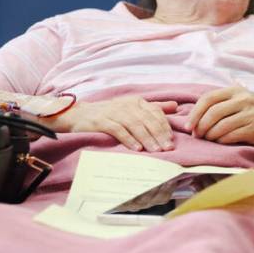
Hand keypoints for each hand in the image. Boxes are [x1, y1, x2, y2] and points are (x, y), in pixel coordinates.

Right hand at [54, 96, 177, 151]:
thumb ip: (153, 108)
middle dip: (159, 135)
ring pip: (135, 125)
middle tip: (167, 148)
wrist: (78, 115)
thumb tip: (175, 106)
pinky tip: (137, 149)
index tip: (171, 140)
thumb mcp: (132, 108)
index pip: (155, 112)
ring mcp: (114, 112)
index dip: (164, 127)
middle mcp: (127, 104)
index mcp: (137, 101)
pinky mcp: (101, 121)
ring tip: (155, 150)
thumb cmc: (109, 114)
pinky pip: (118, 130)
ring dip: (146, 139)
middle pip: (147, 120)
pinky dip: (129, 139)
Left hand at [188, 85, 253, 145]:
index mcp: (236, 90)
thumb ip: (218, 103)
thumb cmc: (251, 115)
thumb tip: (191, 116)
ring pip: (221, 126)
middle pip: (213, 113)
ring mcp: (252, 113)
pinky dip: (222, 141)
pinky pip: (231, 136)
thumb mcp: (238, 101)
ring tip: (209, 140)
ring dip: (210, 136)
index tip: (189, 126)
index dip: (195, 113)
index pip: (208, 98)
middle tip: (197, 136)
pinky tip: (221, 143)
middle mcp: (244, 99)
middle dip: (201, 127)